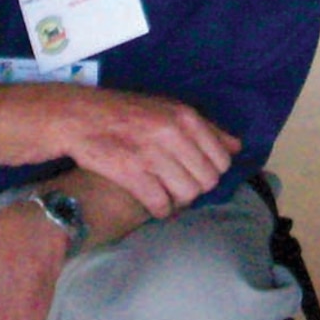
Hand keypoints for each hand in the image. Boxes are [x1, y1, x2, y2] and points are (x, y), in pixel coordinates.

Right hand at [56, 90, 239, 219]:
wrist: (82, 117)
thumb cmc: (129, 113)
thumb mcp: (170, 110)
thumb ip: (206, 128)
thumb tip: (237, 147)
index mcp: (186, 117)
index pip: (222, 160)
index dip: (212, 171)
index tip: (196, 171)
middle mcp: (173, 134)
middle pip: (207, 181)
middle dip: (196, 188)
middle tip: (179, 184)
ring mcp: (152, 155)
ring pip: (187, 195)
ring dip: (178, 200)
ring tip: (166, 193)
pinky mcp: (132, 174)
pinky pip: (161, 205)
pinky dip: (160, 210)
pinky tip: (152, 202)